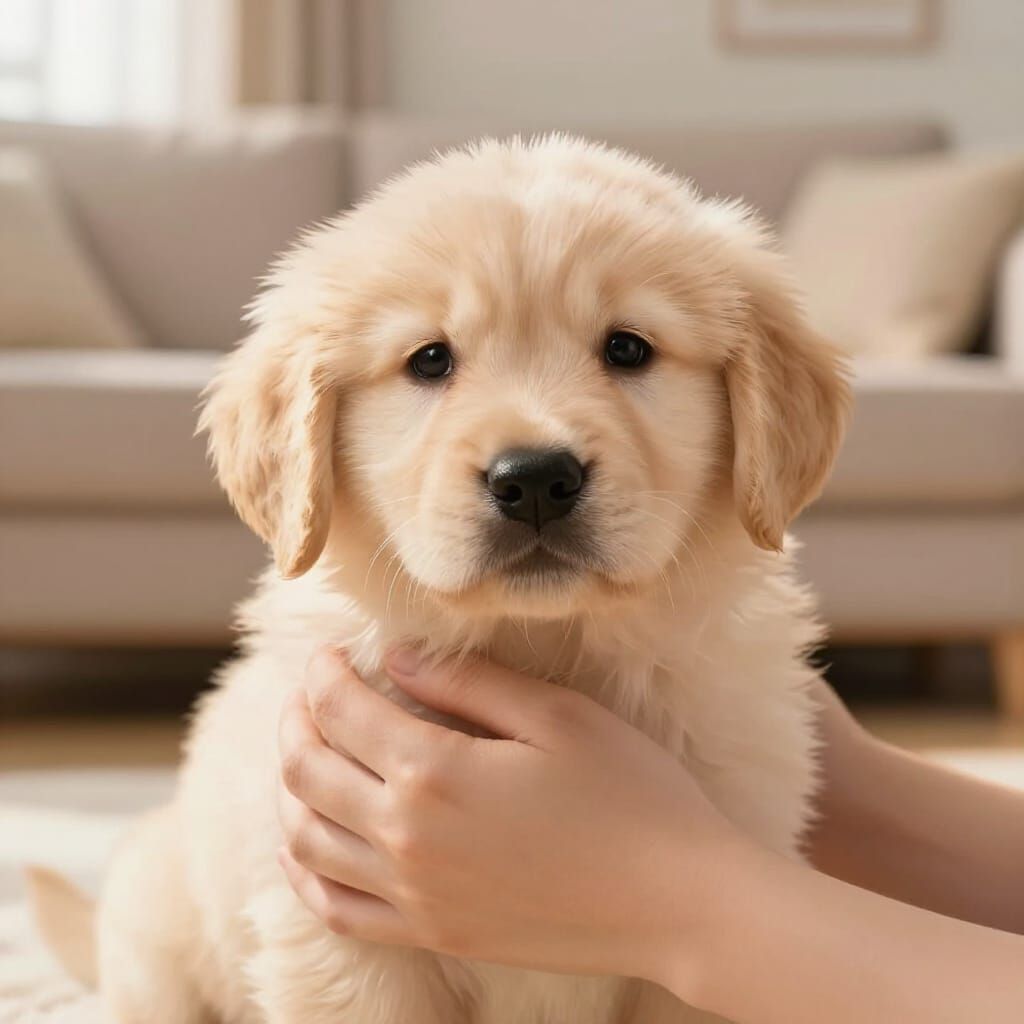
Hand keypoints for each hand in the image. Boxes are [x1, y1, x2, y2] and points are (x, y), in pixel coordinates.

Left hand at [276, 646, 753, 996]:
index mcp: (436, 772)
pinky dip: (306, 871)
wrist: (677, 903)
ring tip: (308, 755)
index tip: (329, 653)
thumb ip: (469, 682)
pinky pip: (337, 909)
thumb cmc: (630, 795)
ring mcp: (415, 896)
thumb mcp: (556, 715)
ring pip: (306, 839)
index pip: (340, 710)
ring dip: (292, 788)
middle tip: (310, 694)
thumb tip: (395, 658)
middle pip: (307, 771)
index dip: (322, 673)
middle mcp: (407, 838)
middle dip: (297, 720)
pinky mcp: (434, 934)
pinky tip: (309, 844)